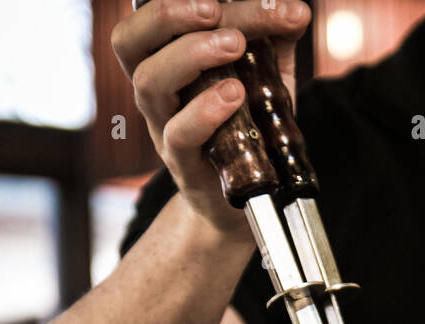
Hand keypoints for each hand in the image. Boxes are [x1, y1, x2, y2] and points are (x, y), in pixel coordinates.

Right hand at [112, 0, 309, 234]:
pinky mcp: (183, 164)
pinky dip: (204, 110)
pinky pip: (179, 134)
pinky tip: (234, 95)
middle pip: (131, 40)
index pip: (159, 16)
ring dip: (191, 54)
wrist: (246, 203)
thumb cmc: (246, 132)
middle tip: (215, 9)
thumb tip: (293, 12)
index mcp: (165, 60)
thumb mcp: (261, 80)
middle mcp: (156, 91)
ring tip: (233, 45)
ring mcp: (164, 128)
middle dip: (170, 14)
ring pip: (149, 81)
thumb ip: (272, 45)